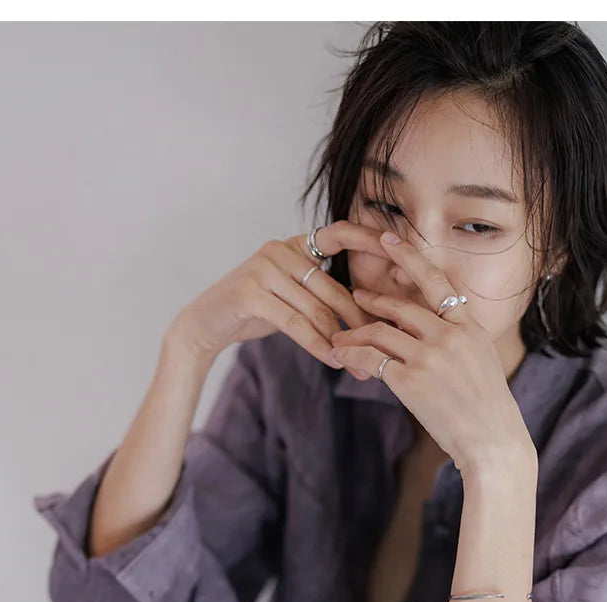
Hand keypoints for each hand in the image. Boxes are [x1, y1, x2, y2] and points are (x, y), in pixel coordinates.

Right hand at [169, 223, 390, 369]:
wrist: (205, 324)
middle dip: (359, 320)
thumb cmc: (253, 311)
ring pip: (316, 308)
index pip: (340, 233)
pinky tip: (332, 360)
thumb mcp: (290, 296)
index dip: (370, 239)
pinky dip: (316, 344)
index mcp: (295, 245)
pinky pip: (295, 323)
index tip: (401, 249)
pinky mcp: (251, 293)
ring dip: (340, 340)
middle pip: (333, 288)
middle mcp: (280, 250)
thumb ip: (320, 295)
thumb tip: (365, 314)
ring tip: (358, 363)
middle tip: (382, 344)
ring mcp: (264, 268)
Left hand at [329, 231, 536, 479]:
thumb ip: (456, 340)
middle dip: (373, 301)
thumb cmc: (488, 409)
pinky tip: (341, 355)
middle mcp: (449, 336)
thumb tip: (429, 333)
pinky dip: (351, 354)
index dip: (410, 258)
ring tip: (340, 336)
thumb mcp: (481, 362)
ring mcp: (429, 358)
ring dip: (355, 333)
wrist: (493, 441)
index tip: (389, 241)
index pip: (436, 282)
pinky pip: (371, 359)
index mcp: (469, 327)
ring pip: (379, 331)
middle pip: (401, 307)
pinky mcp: (410, 382)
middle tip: (354, 297)